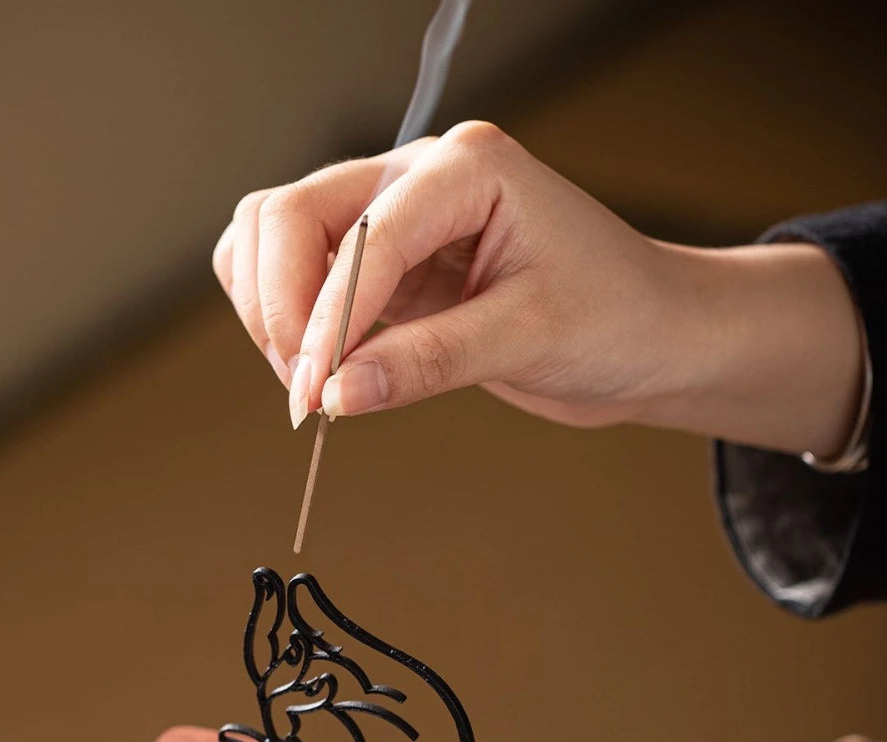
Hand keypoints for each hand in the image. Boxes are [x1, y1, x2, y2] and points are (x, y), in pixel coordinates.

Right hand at [213, 122, 863, 458]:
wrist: (651, 337)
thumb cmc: (619, 316)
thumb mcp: (530, 337)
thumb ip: (428, 361)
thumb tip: (336, 394)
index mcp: (466, 168)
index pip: (362, 236)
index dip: (328, 320)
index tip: (316, 392)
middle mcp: (417, 180)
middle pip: (289, 216)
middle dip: (280, 306)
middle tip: (305, 389)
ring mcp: (391, 220)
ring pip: (273, 237)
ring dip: (269, 309)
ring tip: (310, 381)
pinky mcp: (381, 268)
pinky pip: (296, 278)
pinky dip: (283, 319)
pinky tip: (320, 367)